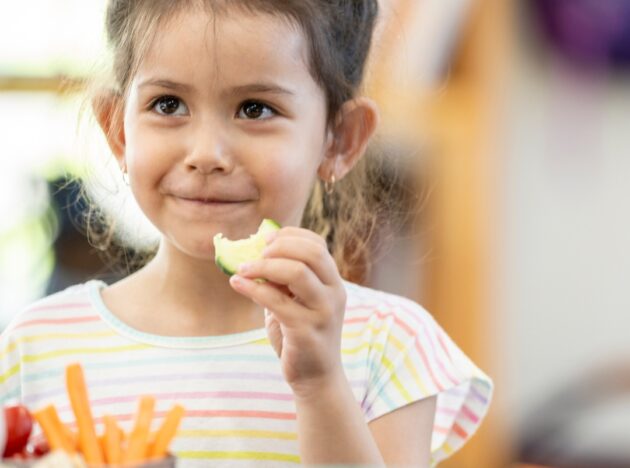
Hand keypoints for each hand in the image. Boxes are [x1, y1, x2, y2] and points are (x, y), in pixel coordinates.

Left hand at [229, 226, 346, 396]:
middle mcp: (334, 293)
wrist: (316, 379)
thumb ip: (281, 281)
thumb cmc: (300, 336)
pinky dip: (253, 288)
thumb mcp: (295, 303)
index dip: (291, 235)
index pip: (317, 244)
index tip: (266, 239)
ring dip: (265, 266)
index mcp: (332, 282)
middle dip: (279, 247)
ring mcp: (323, 312)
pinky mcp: (306, 331)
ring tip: (243, 269)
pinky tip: (236, 283)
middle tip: (256, 253)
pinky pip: (277, 301)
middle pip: (311, 253)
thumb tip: (252, 254)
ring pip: (297, 272)